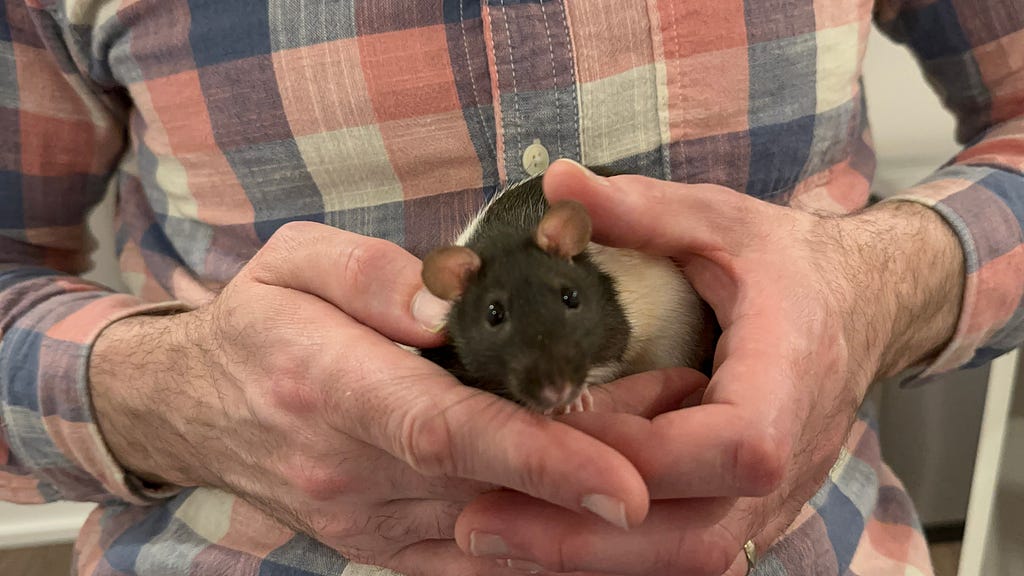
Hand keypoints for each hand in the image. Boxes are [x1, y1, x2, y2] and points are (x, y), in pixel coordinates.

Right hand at [89, 221, 655, 574]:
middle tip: (702, 460)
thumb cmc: (258, 322)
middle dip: (598, 486)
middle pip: (491, 495)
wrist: (194, 407)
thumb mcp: (292, 262)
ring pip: (495, 543)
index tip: (629, 483)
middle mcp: (348, 473)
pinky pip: (476, 567)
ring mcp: (366, 524)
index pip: (444, 431)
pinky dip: (548, 554)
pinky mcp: (383, 548)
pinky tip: (613, 527)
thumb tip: (450, 301)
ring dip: (588, 525)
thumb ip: (369, 276)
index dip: (540, 458)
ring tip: (682, 483)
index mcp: (328, 387)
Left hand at [452, 160, 963, 574]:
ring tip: (497, 539)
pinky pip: (688, 552)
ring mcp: (776, 498)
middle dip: (587, 541)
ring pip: (694, 561)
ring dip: (593, 561)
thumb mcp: (720, 221)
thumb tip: (557, 184)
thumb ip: (641, 208)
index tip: (546, 433)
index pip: (733, 446)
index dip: (639, 450)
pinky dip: (618, 557)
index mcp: (790, 379)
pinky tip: (547, 539)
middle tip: (480, 523)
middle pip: (703, 536)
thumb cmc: (791, 265)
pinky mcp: (751, 510)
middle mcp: (792, 458)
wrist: (864, 307)